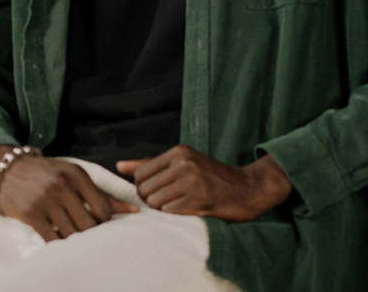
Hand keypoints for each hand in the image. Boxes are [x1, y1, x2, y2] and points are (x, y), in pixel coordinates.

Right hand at [0, 146, 138, 242]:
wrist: (7, 169)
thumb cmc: (47, 173)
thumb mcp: (74, 176)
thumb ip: (103, 194)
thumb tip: (135, 210)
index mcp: (76, 174)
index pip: (103, 209)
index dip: (103, 222)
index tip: (96, 223)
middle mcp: (61, 185)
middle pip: (88, 225)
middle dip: (90, 234)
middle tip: (85, 234)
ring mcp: (45, 200)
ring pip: (70, 234)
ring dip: (73, 240)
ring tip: (71, 236)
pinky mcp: (30, 214)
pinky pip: (51, 238)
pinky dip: (56, 244)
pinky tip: (57, 240)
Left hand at [116, 146, 291, 221]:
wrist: (248, 187)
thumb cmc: (211, 176)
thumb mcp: (182, 162)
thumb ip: (150, 164)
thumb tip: (119, 166)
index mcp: (178, 152)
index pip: (140, 174)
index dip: (142, 188)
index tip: (153, 192)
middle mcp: (184, 164)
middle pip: (145, 190)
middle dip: (150, 200)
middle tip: (166, 202)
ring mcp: (192, 182)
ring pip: (156, 203)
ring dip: (162, 209)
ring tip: (177, 205)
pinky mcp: (200, 200)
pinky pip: (171, 212)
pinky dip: (174, 215)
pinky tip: (186, 210)